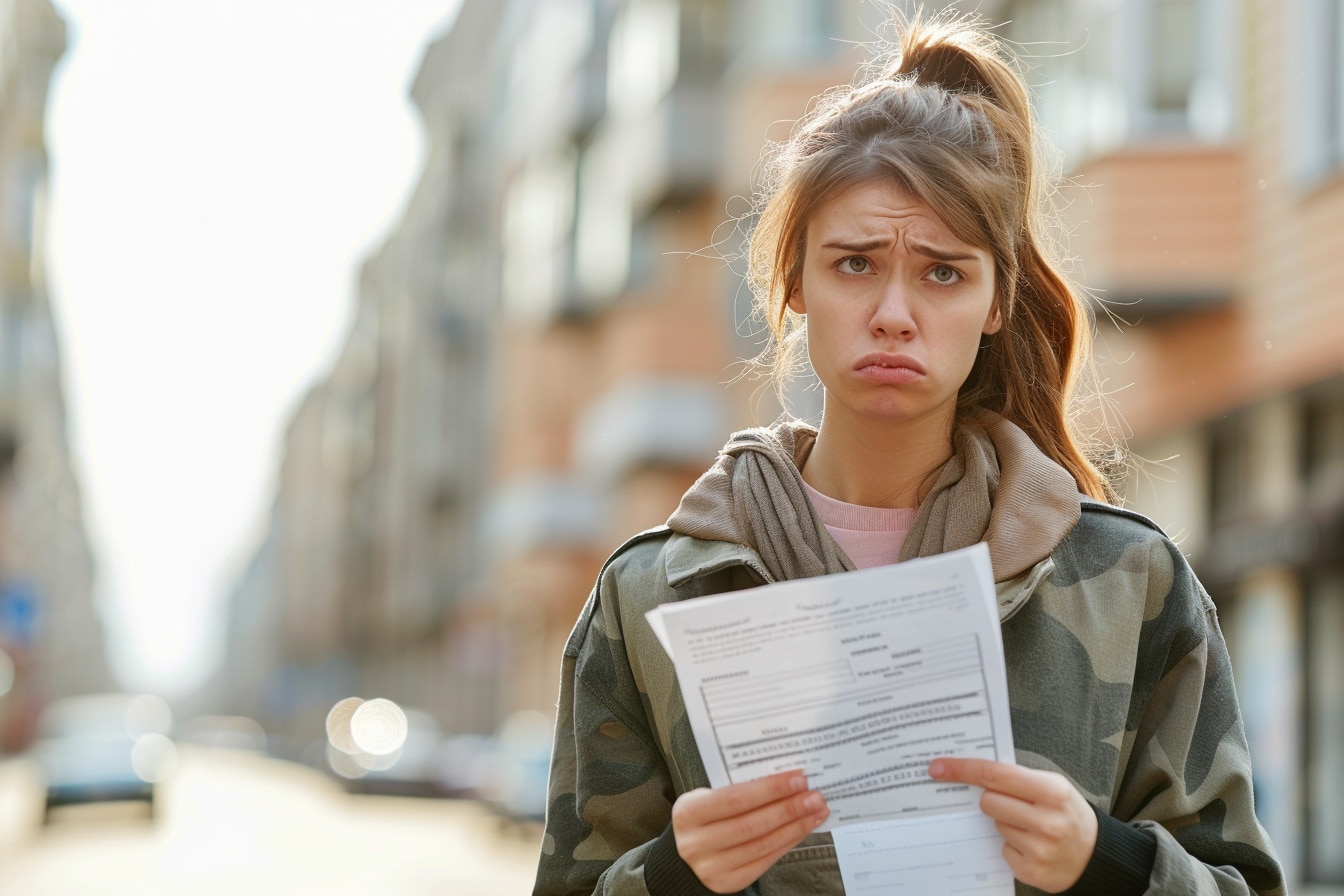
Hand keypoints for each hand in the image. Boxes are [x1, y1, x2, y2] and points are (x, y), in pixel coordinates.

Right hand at [672, 770, 829, 893]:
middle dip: (788, 808)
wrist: (689, 849)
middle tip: (813, 796)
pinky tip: (802, 828)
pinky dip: (788, 842)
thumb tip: (785, 778)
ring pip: (762, 844)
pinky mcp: (728, 882)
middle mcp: (696, 843)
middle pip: (751, 824)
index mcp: (688, 813)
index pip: (735, 799)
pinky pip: (765, 860)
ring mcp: (711, 867)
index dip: (769, 789)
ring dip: (794, 826)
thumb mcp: (708, 796)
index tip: (797, 779)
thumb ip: (738, 788)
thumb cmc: (705, 815)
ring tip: (815, 811)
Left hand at [929, 758, 1096, 892]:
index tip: (939, 767)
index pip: (995, 775)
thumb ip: (1018, 776)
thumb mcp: (1053, 786)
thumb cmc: (1067, 813)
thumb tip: (973, 769)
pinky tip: (1031, 845)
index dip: (963, 769)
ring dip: (1006, 823)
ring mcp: (1039, 849)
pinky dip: (1012, 845)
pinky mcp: (1031, 871)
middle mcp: (1047, 821)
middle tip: (1015, 805)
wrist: (1095, 854)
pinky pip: (1001, 848)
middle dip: (994, 800)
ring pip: (995, 825)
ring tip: (1031, 827)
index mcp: (1052, 792)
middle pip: (988, 801)